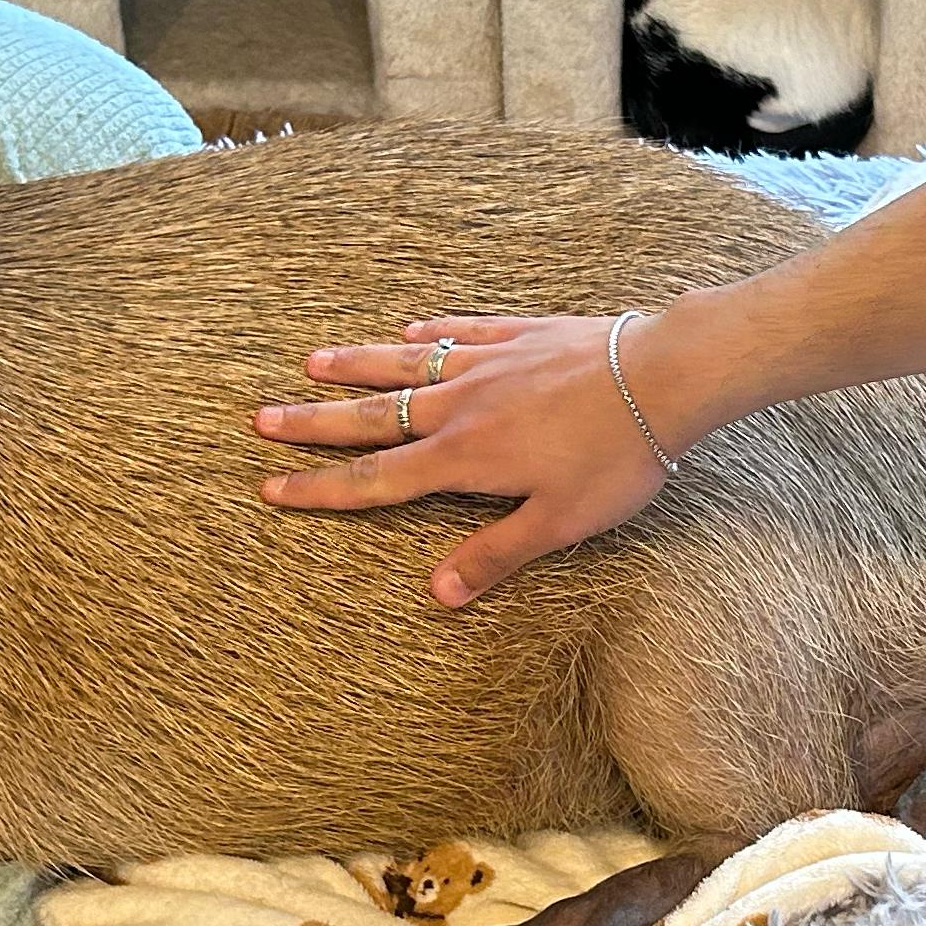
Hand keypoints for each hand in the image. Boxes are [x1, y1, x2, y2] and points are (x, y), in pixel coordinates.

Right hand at [254, 314, 674, 605]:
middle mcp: (463, 406)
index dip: (320, 488)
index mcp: (465, 458)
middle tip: (262, 418)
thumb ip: (495, 555)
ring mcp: (490, 363)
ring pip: (407, 365)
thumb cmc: (617, 458)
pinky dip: (431, 334)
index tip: (271, 486)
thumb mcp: (558, 522)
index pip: (377, 481)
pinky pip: (462, 332)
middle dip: (314, 422)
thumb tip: (437, 593)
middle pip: (373, 416)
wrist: (663, 376)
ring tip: (312, 362)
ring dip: (357, 365)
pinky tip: (412, 331)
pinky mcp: (522, 334)